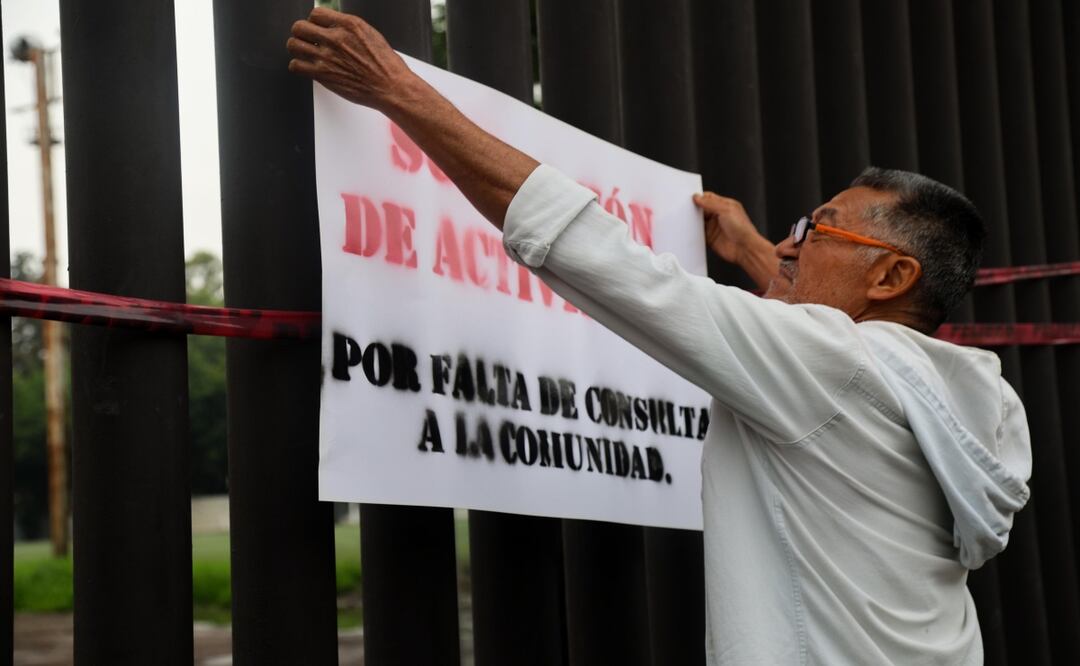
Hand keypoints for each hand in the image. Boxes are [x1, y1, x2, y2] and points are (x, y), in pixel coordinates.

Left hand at [287, 7, 415, 110]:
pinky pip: (295, 65)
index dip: (315, 21)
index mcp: (349, 25)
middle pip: (300, 27)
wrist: (390, 87)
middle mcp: (335, 38)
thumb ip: (349, 29)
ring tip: (304, 52)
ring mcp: (327, 57)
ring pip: (293, 45)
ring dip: (297, 48)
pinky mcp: (322, 75)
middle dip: (302, 32)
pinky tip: (307, 67)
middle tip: (307, 39)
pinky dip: (298, 65)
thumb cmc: (385, 65)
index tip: (317, 27)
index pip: (316, 13)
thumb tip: (335, 26)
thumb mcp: (370, 35)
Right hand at [692, 192, 761, 264]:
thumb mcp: (726, 209)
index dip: (700, 197)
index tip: (692, 199)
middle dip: (695, 208)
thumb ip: (710, 203)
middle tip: (688, 209)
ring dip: (694, 220)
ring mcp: (714, 226)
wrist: (744, 248)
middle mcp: (719, 215)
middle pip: (702, 209)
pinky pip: (699, 232)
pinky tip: (692, 229)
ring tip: (689, 219)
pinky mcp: (710, 237)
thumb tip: (699, 198)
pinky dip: (694, 231)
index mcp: (725, 205)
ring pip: (699, 221)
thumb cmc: (743, 229)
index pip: (709, 198)